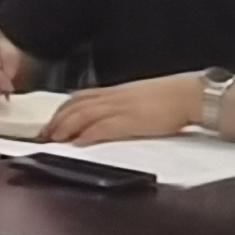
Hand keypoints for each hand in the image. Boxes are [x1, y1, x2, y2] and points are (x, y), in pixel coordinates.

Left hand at [49, 70, 209, 147]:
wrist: (190, 95)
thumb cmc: (171, 97)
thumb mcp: (140, 96)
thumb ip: (123, 103)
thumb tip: (110, 114)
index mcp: (117, 91)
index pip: (81, 96)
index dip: (63, 109)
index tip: (52, 121)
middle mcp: (114, 97)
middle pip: (76, 105)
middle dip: (57, 119)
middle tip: (44, 133)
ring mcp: (121, 108)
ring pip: (84, 114)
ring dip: (65, 127)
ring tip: (54, 139)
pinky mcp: (131, 121)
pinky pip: (103, 126)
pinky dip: (87, 134)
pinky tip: (77, 143)